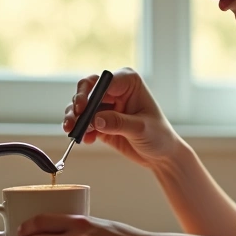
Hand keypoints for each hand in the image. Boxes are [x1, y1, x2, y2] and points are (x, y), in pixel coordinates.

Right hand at [63, 67, 179, 169]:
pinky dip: (80, 130)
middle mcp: (115, 90)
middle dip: (78, 105)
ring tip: (74, 133)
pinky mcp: (100, 121)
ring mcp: (106, 105)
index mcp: (128, 82)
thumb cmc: (159, 135)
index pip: (103, 81)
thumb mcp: (141, 128)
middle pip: (87, 89)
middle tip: (73, 121)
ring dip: (74, 118)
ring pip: (81, 106)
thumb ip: (118, 123)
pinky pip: (83, 122)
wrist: (161, 155)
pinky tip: (85, 140)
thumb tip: (95, 120)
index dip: (89, 92)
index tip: (82, 108)